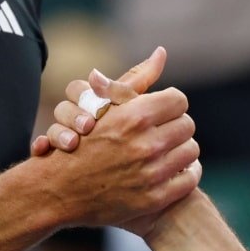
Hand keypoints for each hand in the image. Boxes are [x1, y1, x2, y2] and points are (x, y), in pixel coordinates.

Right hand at [31, 48, 202, 230]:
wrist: (59, 190)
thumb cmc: (82, 141)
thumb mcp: (105, 104)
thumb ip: (136, 78)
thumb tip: (161, 52)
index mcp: (135, 116)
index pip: (179, 100)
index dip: (169, 104)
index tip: (161, 112)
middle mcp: (146, 144)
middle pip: (188, 125)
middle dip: (176, 126)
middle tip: (165, 131)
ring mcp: (151, 174)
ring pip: (191, 151)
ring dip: (181, 149)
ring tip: (168, 150)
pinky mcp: (155, 198)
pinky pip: (190, 179)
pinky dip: (186, 174)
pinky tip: (175, 170)